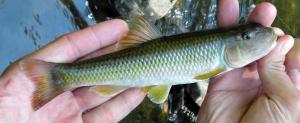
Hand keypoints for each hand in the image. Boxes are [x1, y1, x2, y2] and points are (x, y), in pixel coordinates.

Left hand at [0, 20, 145, 122]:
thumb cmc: (4, 117)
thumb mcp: (14, 92)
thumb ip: (34, 76)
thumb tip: (47, 62)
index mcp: (34, 77)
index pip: (69, 49)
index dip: (95, 36)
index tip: (118, 28)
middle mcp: (54, 92)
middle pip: (89, 67)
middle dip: (113, 54)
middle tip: (134, 44)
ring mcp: (68, 112)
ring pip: (101, 91)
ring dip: (122, 79)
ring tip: (141, 67)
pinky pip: (105, 115)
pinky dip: (122, 103)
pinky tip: (136, 91)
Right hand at [197, 1, 299, 122]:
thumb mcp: (288, 102)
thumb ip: (281, 69)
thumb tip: (279, 40)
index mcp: (291, 86)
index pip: (292, 55)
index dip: (286, 44)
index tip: (281, 42)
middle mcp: (267, 79)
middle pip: (267, 47)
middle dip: (266, 29)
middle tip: (265, 12)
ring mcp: (244, 77)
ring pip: (244, 46)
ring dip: (245, 25)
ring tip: (251, 8)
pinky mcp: (222, 77)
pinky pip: (222, 53)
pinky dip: (223, 36)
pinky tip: (227, 18)